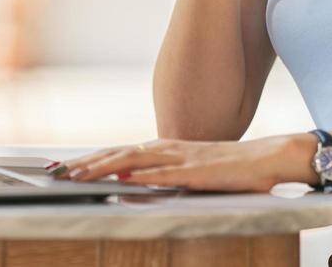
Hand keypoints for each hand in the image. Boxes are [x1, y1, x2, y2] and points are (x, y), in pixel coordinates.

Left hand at [51, 133, 316, 192]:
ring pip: (137, 160)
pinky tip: (127, 180)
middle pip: (121, 153)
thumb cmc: (236, 168)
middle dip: (89, 163)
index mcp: (168, 149)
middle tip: (59, 173)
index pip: (122, 153)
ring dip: (105, 168)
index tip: (67, 168)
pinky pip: (168, 174)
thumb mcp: (195, 170)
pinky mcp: (201, 172)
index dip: (94, 160)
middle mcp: (171, 149)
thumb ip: (167, 174)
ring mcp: (185, 158)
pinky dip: (144, 176)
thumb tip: (135, 182)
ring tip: (80, 175)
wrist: (272, 157)